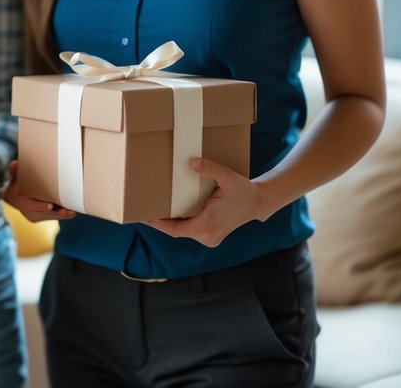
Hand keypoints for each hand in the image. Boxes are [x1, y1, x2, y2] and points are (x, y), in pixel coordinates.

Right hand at [1, 160, 75, 221]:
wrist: (16, 194)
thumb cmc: (18, 182)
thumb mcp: (15, 175)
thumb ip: (14, 170)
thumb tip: (14, 164)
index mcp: (18, 202)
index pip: (29, 205)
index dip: (39, 206)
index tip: (50, 206)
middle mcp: (27, 211)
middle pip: (42, 214)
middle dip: (55, 213)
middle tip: (67, 211)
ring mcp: (35, 215)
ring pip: (49, 217)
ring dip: (61, 215)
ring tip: (72, 211)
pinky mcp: (43, 216)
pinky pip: (53, 216)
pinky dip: (62, 215)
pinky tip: (72, 212)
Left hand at [143, 157, 265, 246]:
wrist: (258, 203)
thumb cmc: (244, 190)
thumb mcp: (228, 177)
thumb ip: (210, 169)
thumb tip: (191, 162)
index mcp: (207, 225)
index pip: (175, 229)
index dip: (158, 224)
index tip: (143, 216)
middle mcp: (207, 236)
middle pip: (176, 231)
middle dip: (160, 222)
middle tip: (142, 209)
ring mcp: (209, 238)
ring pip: (182, 231)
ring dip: (169, 223)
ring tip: (152, 210)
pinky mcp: (211, 235)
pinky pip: (190, 230)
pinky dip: (179, 222)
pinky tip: (169, 212)